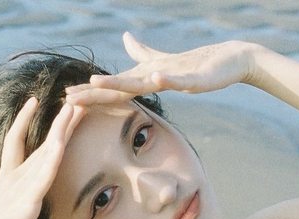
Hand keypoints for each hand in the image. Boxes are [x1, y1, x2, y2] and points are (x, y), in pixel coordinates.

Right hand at [0, 98, 84, 218]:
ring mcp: (20, 188)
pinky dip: (53, 159)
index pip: (15, 140)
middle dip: (58, 122)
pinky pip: (44, 177)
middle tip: (74, 100)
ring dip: (62, 130)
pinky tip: (62, 142)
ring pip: (45, 153)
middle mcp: (13, 177)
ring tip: (76, 108)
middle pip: (39, 142)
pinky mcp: (27, 203)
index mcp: (5, 178)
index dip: (24, 120)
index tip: (33, 101)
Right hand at [65, 33, 253, 105]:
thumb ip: (143, 51)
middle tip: (70, 100)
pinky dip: (166, 79)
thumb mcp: (164, 57)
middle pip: (120, 89)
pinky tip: (155, 76)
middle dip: (95, 94)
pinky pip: (179, 81)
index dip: (92, 91)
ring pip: (142, 85)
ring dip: (120, 84)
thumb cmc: (199, 63)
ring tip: (97, 83)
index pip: (115, 85)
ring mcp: (174, 82)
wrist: (231, 64)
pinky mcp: (195, 81)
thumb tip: (125, 37)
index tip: (68, 96)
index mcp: (147, 79)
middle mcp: (156, 83)